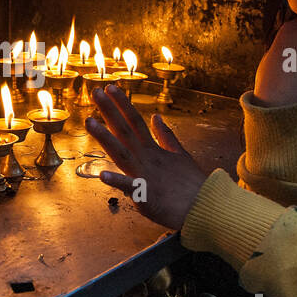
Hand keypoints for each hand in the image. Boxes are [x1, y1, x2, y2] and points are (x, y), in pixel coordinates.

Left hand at [85, 84, 208, 230]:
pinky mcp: (146, 196)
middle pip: (125, 131)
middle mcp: (146, 159)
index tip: (109, 88)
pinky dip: (117, 181)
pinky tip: (102, 175)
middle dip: (110, 111)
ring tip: (89, 122)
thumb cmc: (193, 185)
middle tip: (95, 92)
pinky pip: (129, 188)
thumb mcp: (180, 155)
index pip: (135, 121)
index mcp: (153, 150)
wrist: (207, 208)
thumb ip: (166, 136)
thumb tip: (156, 117)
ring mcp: (145, 176)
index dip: (122, 104)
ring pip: (121, 153)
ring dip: (105, 138)